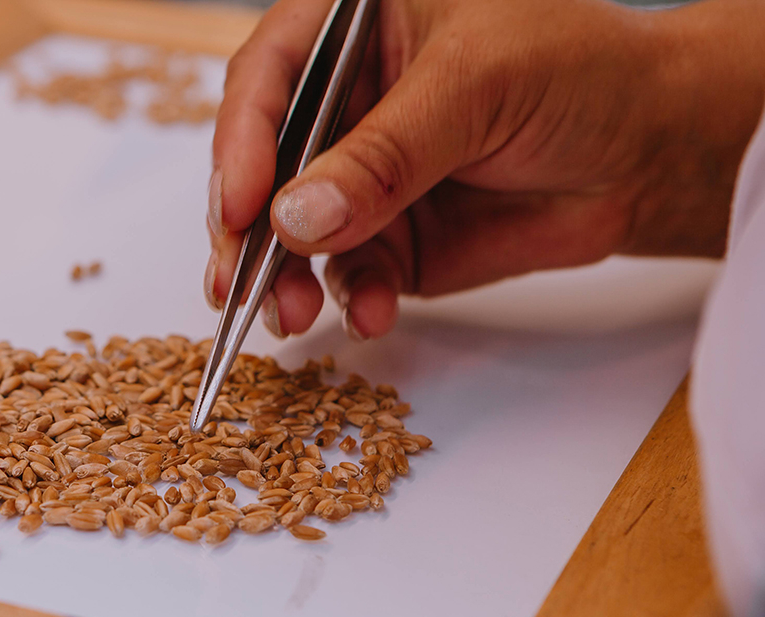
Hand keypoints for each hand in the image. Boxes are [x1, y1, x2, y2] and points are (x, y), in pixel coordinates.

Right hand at [205, 0, 764, 338]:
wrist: (646, 152)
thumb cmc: (574, 73)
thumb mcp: (474, 87)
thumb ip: (384, 154)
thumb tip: (296, 219)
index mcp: (350, 33)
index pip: (268, 78)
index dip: (240, 142)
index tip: (239, 206)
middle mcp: (344, 107)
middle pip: (262, 166)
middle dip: (245, 228)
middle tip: (239, 280)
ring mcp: (362, 181)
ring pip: (293, 234)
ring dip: (283, 278)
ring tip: (289, 314)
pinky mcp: (389, 241)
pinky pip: (349, 275)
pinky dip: (352, 299)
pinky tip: (370, 314)